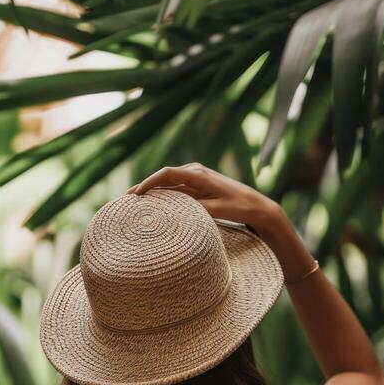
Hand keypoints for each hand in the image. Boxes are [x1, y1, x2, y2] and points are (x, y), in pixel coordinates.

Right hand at [127, 164, 284, 240]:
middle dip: (144, 188)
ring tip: (134, 204)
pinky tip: (153, 205)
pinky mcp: (199, 187)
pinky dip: (163, 195)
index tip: (134, 194)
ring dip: (152, 192)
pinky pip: (176, 189)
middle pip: (163, 178)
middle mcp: (195, 172)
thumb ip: (196, 209)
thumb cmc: (240, 207)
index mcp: (198, 174)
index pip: (167, 174)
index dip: (148, 183)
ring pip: (168, 184)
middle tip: (125, 201)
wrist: (258, 206)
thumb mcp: (218, 210)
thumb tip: (173, 212)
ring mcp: (196, 178)